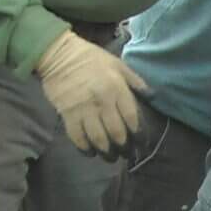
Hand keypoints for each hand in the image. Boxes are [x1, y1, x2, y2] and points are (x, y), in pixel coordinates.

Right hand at [34, 30, 147, 155]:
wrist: (59, 54)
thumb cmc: (90, 58)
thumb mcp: (117, 64)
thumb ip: (135, 81)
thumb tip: (152, 96)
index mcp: (116, 88)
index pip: (131, 117)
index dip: (137, 133)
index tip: (140, 141)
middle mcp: (102, 101)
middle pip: (116, 132)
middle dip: (123, 147)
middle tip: (126, 153)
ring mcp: (84, 109)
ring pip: (98, 138)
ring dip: (106, 151)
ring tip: (110, 156)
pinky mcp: (67, 114)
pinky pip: (77, 137)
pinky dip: (84, 148)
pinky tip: (90, 152)